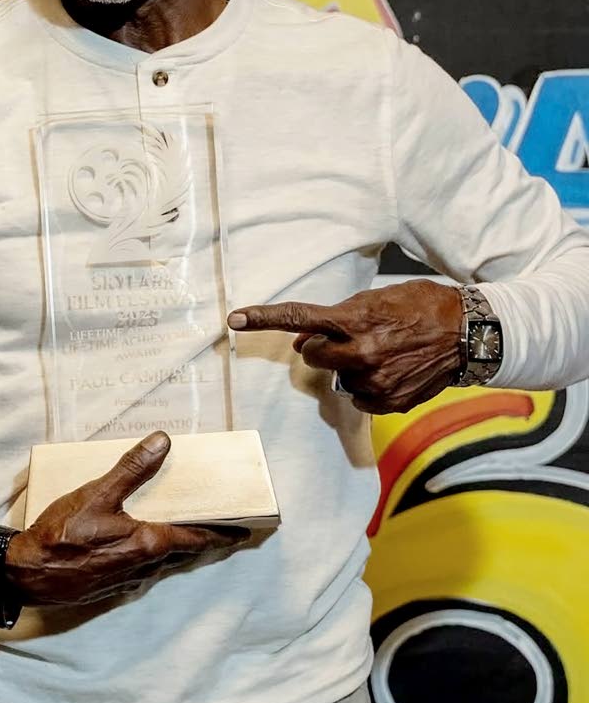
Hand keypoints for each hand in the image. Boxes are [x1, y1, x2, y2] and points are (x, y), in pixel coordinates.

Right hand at [6, 431, 247, 605]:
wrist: (26, 575)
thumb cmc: (61, 535)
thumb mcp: (96, 494)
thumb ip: (131, 469)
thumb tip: (163, 442)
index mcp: (147, 543)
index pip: (196, 538)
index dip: (221, 534)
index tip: (244, 531)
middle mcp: (144, 566)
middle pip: (185, 554)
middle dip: (205, 542)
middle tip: (223, 530)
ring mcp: (127, 580)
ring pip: (165, 564)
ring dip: (180, 551)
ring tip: (189, 535)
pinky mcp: (111, 586)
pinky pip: (145, 571)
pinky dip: (156, 558)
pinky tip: (145, 548)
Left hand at [228, 280, 463, 414]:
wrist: (469, 334)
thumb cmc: (422, 306)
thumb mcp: (377, 299)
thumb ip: (338, 319)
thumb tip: (303, 342)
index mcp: (355, 320)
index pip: (298, 318)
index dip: (262, 318)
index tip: (233, 319)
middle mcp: (360, 353)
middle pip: (313, 355)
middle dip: (322, 347)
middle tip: (348, 337)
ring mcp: (374, 381)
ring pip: (339, 378)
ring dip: (351, 367)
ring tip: (384, 352)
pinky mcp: (389, 402)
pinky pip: (360, 398)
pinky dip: (369, 386)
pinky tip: (392, 371)